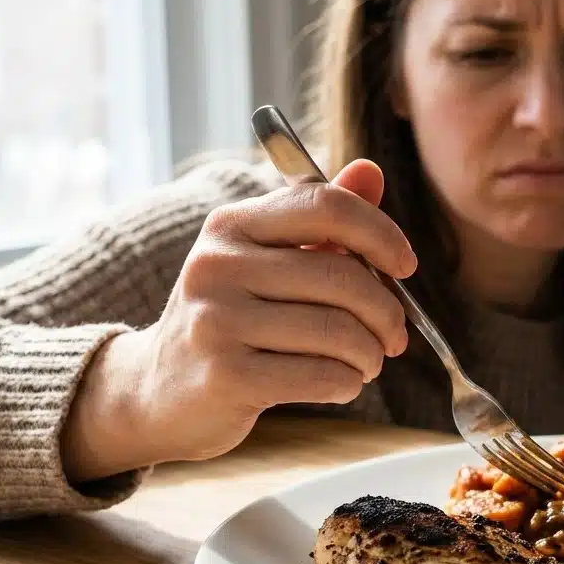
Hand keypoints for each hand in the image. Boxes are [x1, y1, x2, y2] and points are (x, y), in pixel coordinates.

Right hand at [61, 160, 415, 482]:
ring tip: (368, 362)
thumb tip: (371, 172)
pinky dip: (348, 383)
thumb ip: (321, 219)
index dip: (381, 234)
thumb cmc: (230, 320)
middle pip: (343, 275)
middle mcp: (218, 264)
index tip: (406, 265)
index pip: (326, 206)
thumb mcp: (265, 261)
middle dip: (386, 311)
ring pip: (338, 331)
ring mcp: (216, 321)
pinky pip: (321, 376)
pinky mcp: (225, 376)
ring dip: (370, 354)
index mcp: (232, 225)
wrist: (157, 391)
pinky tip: (342, 383)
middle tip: (395, 337)